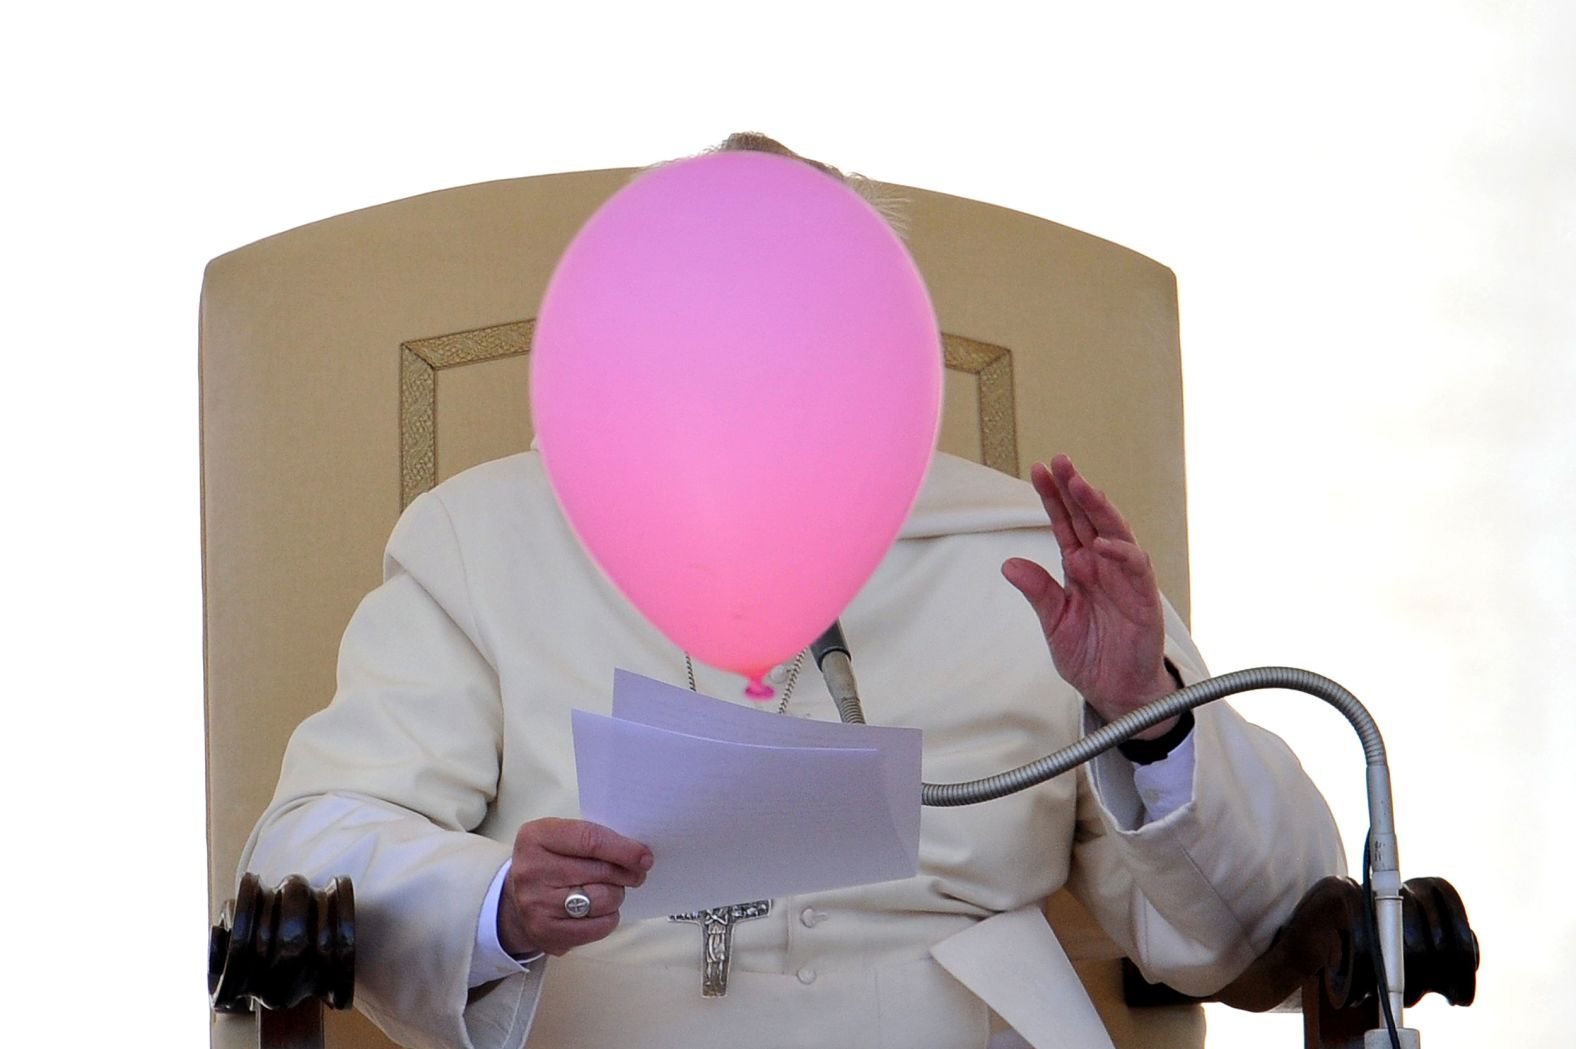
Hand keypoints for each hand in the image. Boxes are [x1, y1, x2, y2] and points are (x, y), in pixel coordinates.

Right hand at [498, 818, 652, 956]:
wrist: (514, 901)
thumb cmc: (549, 863)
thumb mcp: (561, 838)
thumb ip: (595, 839)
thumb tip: (640, 856)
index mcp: (536, 837)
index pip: (590, 840)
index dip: (624, 849)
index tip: (645, 856)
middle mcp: (532, 870)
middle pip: (600, 871)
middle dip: (626, 873)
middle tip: (634, 874)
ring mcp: (537, 904)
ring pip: (603, 899)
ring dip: (616, 895)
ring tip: (610, 891)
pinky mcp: (546, 933)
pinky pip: (598, 926)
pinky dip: (609, 918)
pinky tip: (601, 911)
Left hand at [1001, 455, 1177, 737]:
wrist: (1116, 691)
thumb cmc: (1089, 655)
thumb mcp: (1054, 623)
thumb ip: (1038, 593)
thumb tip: (1009, 564)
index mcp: (1078, 566)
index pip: (1065, 524)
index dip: (1053, 497)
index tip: (1038, 470)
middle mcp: (1102, 565)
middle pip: (1089, 518)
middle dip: (1075, 489)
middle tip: (1061, 461)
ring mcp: (1125, 578)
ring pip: (1115, 533)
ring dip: (1099, 508)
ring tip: (1082, 485)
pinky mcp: (1144, 598)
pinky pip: (1135, 568)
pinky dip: (1120, 553)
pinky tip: (1102, 544)